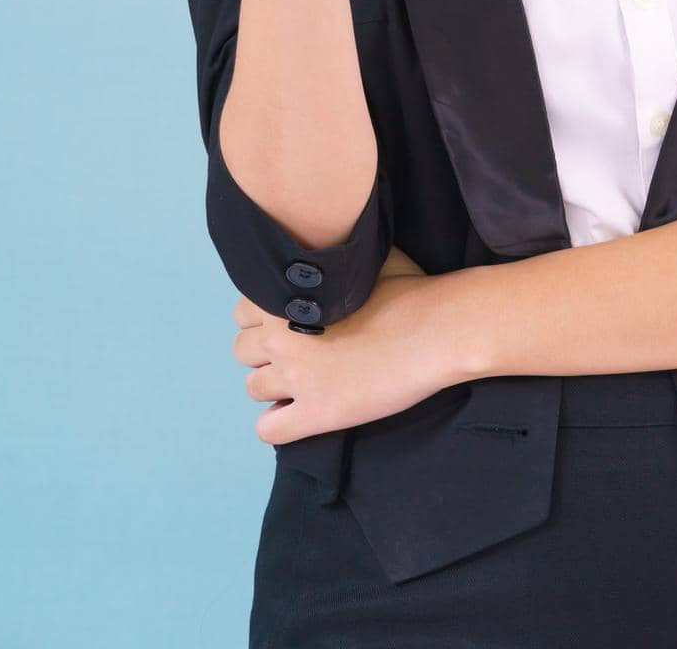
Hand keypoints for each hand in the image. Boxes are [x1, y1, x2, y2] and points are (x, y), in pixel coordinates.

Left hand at [232, 266, 455, 445]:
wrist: (434, 329)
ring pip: (253, 388)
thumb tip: (321, 246)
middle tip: (301, 350)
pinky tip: (302, 411)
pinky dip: (279, 422)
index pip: (242, 311)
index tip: (290, 320)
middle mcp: (281, 338)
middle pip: (242, 351)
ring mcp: (297, 379)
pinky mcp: (316, 414)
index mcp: (284, 298)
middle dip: (267, 351)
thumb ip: (326, 260)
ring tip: (305, 380)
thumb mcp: (359, 258)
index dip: (265, 316)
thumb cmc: (405, 287)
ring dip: (274, 385)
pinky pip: (268, 430)